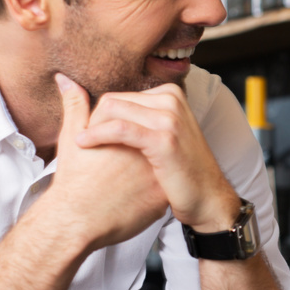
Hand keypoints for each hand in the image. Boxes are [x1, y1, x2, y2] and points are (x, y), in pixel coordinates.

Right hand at [44, 74, 169, 252]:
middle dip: (138, 148)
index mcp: (133, 132)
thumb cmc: (73, 181)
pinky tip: (134, 195)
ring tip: (123, 179)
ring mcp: (160, 175)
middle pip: (152, 141)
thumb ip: (74, 106)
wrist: (76, 222)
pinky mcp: (163, 198)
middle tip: (113, 166)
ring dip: (147, 168)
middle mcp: (151, 151)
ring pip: (162, 164)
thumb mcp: (72, 138)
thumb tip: (65, 78)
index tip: (102, 152)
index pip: (136, 122)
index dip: (116, 135)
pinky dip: (151, 188)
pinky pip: (164, 187)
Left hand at [75, 83, 240, 231]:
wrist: (207, 198)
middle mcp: (171, 100)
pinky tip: (83, 145)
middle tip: (86, 146)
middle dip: (94, 122)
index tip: (92, 139)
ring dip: (92, 129)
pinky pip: (119, 128)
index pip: (119, 97)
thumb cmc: (179, 171)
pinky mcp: (164, 139)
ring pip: (113, 110)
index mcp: (170, 94)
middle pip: (113, 101)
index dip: (101, 119)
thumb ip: (136, 117)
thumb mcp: (162, 135)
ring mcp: (170, 118)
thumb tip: (83, 90)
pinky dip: (97, 135)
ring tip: (82, 146)